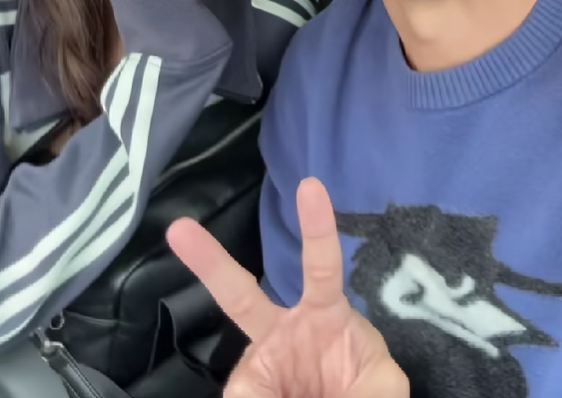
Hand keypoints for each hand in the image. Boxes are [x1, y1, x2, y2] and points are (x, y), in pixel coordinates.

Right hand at [167, 178, 408, 397]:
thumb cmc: (367, 388)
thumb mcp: (383, 385)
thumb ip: (368, 386)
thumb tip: (307, 377)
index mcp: (326, 313)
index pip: (322, 264)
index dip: (317, 227)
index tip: (310, 185)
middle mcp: (286, 329)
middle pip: (240, 294)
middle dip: (209, 261)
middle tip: (178, 227)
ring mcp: (261, 360)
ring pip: (239, 364)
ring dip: (254, 384)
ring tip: (288, 389)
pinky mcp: (245, 387)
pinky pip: (242, 392)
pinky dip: (253, 395)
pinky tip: (275, 393)